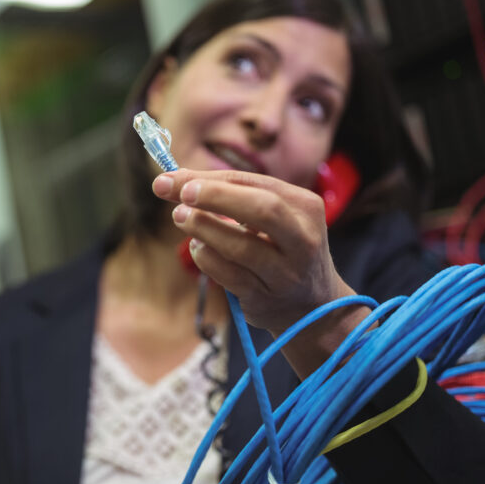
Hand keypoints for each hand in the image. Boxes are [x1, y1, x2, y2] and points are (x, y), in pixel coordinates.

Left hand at [153, 169, 355, 333]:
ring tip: (180, 217)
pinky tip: (197, 247)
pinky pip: (228, 274)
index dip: (211, 180)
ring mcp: (285, 273)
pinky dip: (205, 257)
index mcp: (305, 207)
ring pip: (241, 247)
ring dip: (203, 228)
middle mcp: (302, 239)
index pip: (255, 184)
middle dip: (216, 197)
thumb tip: (176, 179)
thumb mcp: (273, 217)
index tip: (173, 178)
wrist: (311, 306)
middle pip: (261, 210)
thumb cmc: (281, 249)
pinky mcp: (264, 298)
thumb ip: (231, 195)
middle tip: (182, 195)